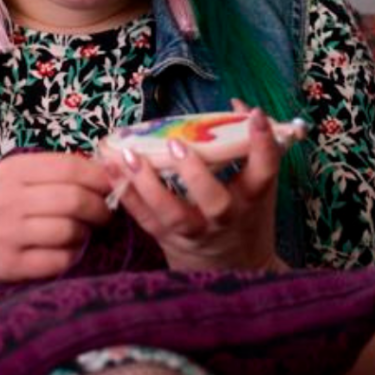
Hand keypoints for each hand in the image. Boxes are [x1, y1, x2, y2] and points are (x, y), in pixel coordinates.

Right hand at [0, 152, 113, 284]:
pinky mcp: (10, 264)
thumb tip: (110, 171)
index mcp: (14, 170)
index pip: (70, 167)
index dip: (99, 177)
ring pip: (70, 230)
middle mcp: (7, 199)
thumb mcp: (21, 179)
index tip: (111, 186)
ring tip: (81, 232)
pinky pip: (60, 260)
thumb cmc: (3, 208)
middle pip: (74, 199)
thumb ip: (58, 173)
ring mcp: (6, 233)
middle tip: (103, 214)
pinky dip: (73, 256)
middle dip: (99, 208)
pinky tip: (66, 251)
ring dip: (86, 233)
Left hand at [112, 101, 296, 270]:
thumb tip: (237, 104)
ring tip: (128, 155)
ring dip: (148, 184)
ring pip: (172, 213)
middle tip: (175, 144)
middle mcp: (224, 217)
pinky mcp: (165, 238)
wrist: (234, 270)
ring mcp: (194, 231)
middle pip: (214, 201)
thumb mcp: (258, 185)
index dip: (262, 145)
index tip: (255, 117)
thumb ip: (248, 144)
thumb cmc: (247, 217)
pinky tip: (110, 168)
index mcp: (252, 198)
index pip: (264, 171)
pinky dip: (126, 194)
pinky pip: (144, 218)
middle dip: (195, 174)